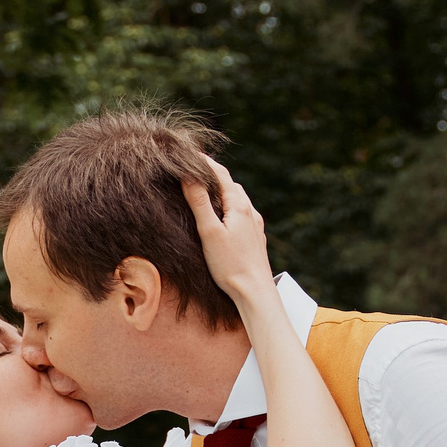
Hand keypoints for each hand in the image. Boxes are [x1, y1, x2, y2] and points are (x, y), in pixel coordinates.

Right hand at [179, 158, 272, 304]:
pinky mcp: (256, 238)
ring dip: (223, 191)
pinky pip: (242, 213)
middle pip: (231, 185)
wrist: (255, 293)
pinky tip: (224, 216)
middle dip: (213, 174)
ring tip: (206, 189)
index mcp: (239, 206)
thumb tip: (189, 175)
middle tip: (195, 168)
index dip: (205, 162)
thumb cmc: (230, 265)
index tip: (189, 153)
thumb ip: (200, 203)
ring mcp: (255, 225)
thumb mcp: (210, 232)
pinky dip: (230, 206)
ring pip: (238, 199)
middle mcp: (251, 212)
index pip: (221, 174)